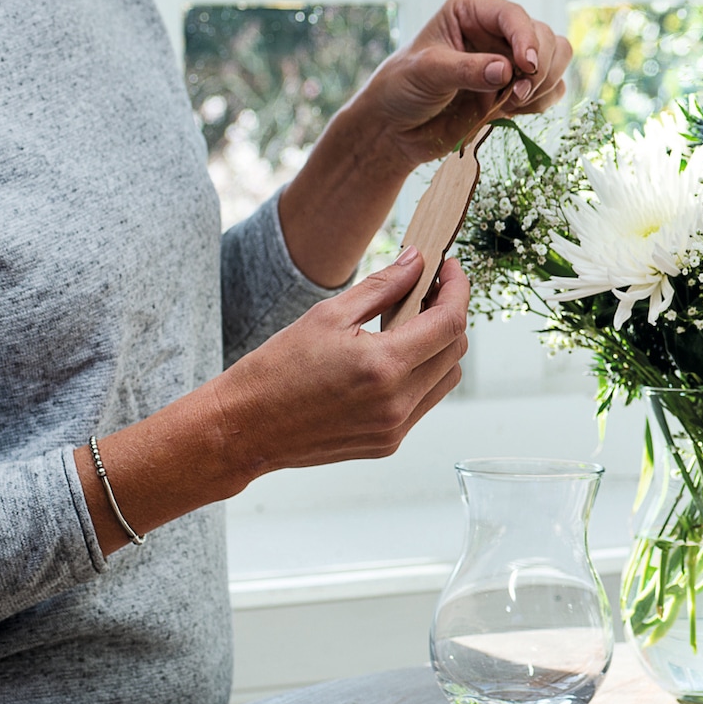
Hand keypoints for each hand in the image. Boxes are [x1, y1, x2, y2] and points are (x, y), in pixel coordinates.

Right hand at [75, 252, 471, 552]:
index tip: (450, 268)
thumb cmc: (276, 368)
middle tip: (428, 289)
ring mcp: (395, 428)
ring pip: (446, 378)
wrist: (244, 428)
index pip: (449, 322)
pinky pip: (425, 402)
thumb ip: (381, 286)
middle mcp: (397, 402)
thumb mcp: (327, 315)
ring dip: (439, 346)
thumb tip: (417, 261)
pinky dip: (422, 374)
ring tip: (410, 322)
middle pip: (455, 350)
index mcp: (384, 366)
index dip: (458, 289)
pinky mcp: (388, 443)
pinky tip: (395, 357)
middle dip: (450, 313)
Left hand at [348, 0, 575, 172]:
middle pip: (546, 37)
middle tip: (516, 93)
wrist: (399, 126)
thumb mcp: (427, 72)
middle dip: (538, 67)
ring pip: (558, 59)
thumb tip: (506, 71)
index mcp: (472, 9)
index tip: (526, 67)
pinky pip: (553, 89)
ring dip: (543, 84)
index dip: (526, 40)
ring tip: (511, 102)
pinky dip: (541, 102)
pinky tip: (512, 111)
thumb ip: (465, 70)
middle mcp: (497, 29)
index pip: (513, 16)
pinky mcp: (519, 87)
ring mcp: (511, 58)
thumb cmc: (403, 87)